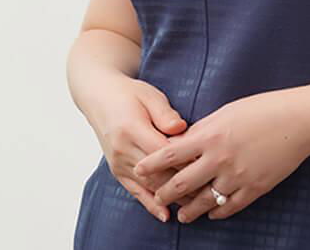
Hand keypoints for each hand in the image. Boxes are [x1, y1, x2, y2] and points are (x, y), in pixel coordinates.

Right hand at [81, 74, 195, 221]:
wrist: (99, 98)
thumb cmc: (129, 94)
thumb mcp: (149, 96)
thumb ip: (165, 114)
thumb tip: (181, 128)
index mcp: (132, 129)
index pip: (164, 152)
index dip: (186, 160)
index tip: (208, 164)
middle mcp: (122, 149)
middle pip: (158, 173)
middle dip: (184, 183)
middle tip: (210, 190)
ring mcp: (118, 163)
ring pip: (149, 185)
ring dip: (172, 196)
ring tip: (196, 205)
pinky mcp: (116, 171)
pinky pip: (135, 191)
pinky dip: (150, 204)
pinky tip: (165, 214)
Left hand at [133, 89, 309, 222]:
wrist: (298, 122)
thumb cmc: (263, 109)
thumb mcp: (226, 113)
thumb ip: (203, 131)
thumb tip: (183, 144)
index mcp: (209, 136)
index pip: (169, 155)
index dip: (151, 165)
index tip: (139, 170)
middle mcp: (219, 159)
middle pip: (182, 184)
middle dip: (166, 193)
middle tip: (158, 197)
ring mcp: (237, 177)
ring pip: (204, 202)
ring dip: (189, 211)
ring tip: (182, 216)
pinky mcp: (254, 188)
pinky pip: (229, 207)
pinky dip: (217, 212)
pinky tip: (211, 213)